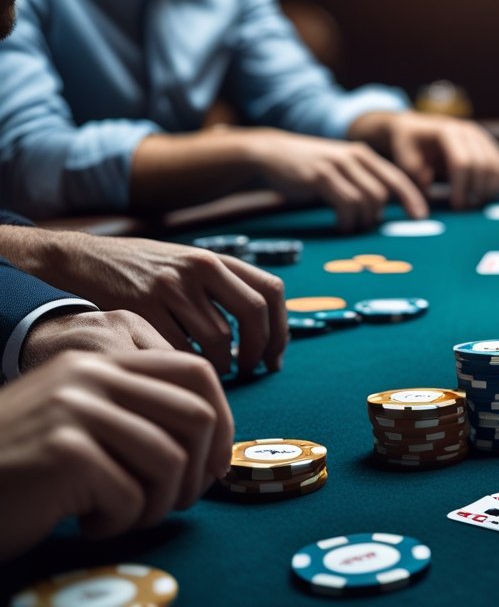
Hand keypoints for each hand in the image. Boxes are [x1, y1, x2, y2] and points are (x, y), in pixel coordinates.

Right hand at [0, 350, 232, 559]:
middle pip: (195, 415)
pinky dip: (119, 522)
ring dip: (157, 504)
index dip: (221, 419)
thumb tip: (217, 443)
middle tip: (178, 502)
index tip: (214, 464)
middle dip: (199, 470)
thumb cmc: (22, 466)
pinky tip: (86, 524)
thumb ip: (138, 414)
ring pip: (170, 460)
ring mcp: (77, 409)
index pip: (194, 372)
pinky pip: (131, 495)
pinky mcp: (64, 451)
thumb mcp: (81, 419)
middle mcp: (91, 374)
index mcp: (101, 359)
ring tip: (123, 516)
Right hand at [15, 231, 287, 375]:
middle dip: (259, 350)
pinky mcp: (142, 308)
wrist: (85, 259)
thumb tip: (267, 332)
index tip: (275, 357)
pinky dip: (188, 367)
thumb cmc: (145, 272)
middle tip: (251, 371)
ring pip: (218, 338)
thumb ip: (224, 287)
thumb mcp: (189, 264)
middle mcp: (199, 267)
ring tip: (216, 372)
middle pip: (253, 314)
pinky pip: (180, 350)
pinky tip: (183, 370)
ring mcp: (171, 287)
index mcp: (216, 258)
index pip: (270, 291)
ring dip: (223, 365)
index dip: (280, 329)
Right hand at [243, 128, 428, 230]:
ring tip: (350, 227)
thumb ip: (362, 180)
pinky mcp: (319, 176)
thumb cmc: (310, 165)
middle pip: (382, 194)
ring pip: (366, 200)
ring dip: (361, 221)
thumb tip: (382, 208)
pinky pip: (345, 204)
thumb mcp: (341, 167)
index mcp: (364, 155)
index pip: (397, 178)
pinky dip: (347, 221)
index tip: (420, 217)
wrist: (272, 151)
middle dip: (377, 217)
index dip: (411, 198)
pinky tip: (340, 226)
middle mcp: (354, 157)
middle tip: (365, 226)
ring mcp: (337, 166)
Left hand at [349, 111, 498, 209]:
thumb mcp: (404, 157)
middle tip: (466, 208)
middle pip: (484, 165)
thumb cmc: (408, 145)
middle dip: (477, 190)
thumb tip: (429, 184)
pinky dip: (498, 182)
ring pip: (497, 165)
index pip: (462, 162)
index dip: (462, 187)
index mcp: (447, 131)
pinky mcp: (489, 144)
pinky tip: (483, 193)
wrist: (416, 127)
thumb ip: (415, 173)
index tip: (456, 206)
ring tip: (475, 203)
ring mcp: (481, 136)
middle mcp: (469, 131)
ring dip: (490, 188)